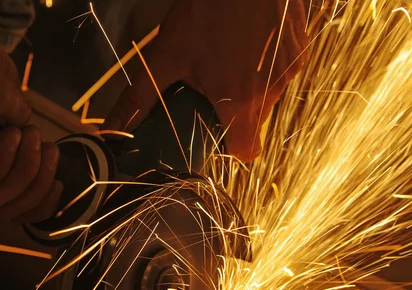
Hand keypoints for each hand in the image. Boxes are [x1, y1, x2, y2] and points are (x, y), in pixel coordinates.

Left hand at [104, 0, 308, 160]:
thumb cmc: (204, 11)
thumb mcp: (165, 56)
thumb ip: (139, 99)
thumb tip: (112, 130)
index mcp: (241, 101)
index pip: (246, 151)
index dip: (229, 148)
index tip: (212, 134)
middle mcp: (273, 91)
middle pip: (253, 121)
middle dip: (232, 113)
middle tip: (210, 90)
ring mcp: (291, 68)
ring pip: (268, 95)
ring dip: (249, 87)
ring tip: (227, 61)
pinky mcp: (300, 48)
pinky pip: (282, 70)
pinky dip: (265, 66)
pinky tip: (246, 45)